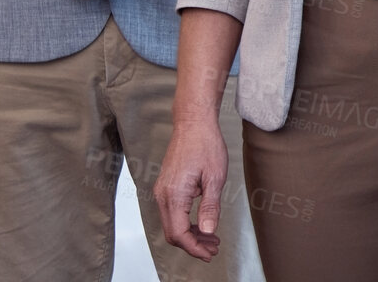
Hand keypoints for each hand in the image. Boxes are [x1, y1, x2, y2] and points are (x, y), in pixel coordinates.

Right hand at [154, 116, 228, 261]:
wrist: (193, 123)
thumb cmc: (205, 145)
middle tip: (214, 249)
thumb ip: (210, 206)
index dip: (194, 248)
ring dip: (191, 235)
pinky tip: (202, 223)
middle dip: (193, 245)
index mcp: (174, 195)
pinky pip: (172, 213)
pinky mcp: (166, 187)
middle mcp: (163, 195)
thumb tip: (208, 231)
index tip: (209, 254)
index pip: (179, 233)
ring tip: (212, 239)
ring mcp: (162, 191)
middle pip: (173, 233)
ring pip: (172, 224)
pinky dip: (186, 223)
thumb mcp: (215, 177)